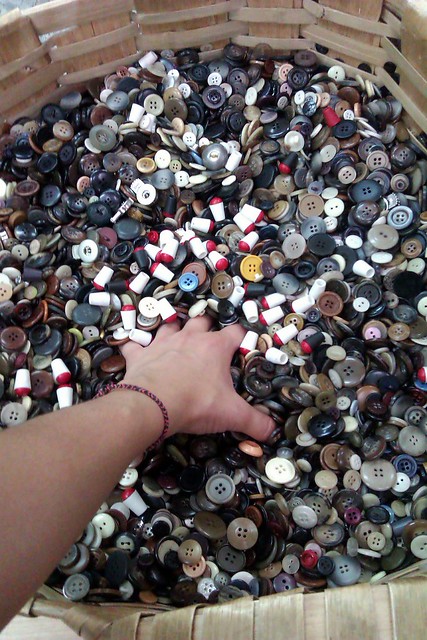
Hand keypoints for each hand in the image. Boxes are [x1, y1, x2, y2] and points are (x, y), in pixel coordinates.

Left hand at [120, 317, 273, 440]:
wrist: (151, 405)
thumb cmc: (196, 403)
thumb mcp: (231, 414)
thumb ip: (255, 421)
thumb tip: (272, 430)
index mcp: (215, 347)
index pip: (236, 332)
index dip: (243, 337)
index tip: (245, 344)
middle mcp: (189, 338)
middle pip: (202, 321)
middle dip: (208, 326)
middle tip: (211, 340)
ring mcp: (162, 343)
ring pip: (170, 325)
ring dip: (174, 330)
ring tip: (177, 338)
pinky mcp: (140, 355)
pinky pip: (134, 344)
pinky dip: (135, 346)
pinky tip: (136, 350)